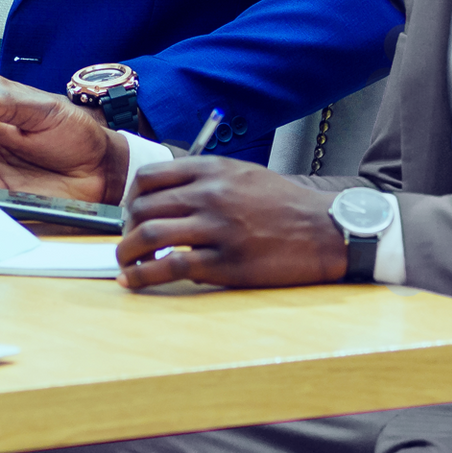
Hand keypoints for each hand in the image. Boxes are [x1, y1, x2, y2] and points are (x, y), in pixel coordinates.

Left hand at [117, 159, 346, 289]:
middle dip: (126, 228)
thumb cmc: (285, 204)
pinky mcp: (226, 263)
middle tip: (128, 241)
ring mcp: (217, 229)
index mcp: (212, 170)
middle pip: (143, 208)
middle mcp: (210, 195)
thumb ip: (205, 179)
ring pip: (151, 236)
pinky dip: (145, 276)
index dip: (131, 198)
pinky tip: (134, 281)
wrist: (326, 229)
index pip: (149, 177)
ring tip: (125, 262)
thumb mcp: (243, 174)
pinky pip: (172, 268)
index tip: (130, 213)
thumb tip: (167, 197)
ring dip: (127, 252)